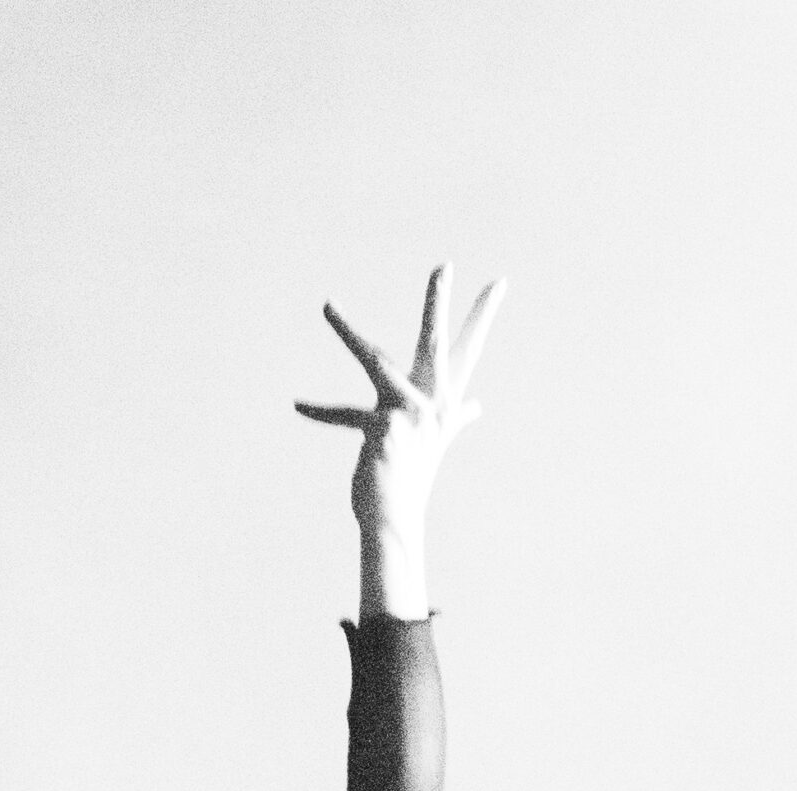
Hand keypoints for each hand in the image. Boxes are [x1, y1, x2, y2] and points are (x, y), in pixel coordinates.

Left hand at [296, 263, 504, 541]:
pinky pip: (344, 415)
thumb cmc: (412, 476)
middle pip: (435, 343)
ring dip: (346, 333)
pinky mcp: (382, 428)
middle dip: (437, 303)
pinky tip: (298, 405)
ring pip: (375, 361)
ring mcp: (408, 414)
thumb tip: (476, 407)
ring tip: (326, 306)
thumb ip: (455, 420)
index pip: (468, 350)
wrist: (398, 517)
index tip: (498, 281)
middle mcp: (432, 403)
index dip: (482, 315)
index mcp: (445, 400)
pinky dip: (320, 412)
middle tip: (443, 266)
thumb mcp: (436, 442)